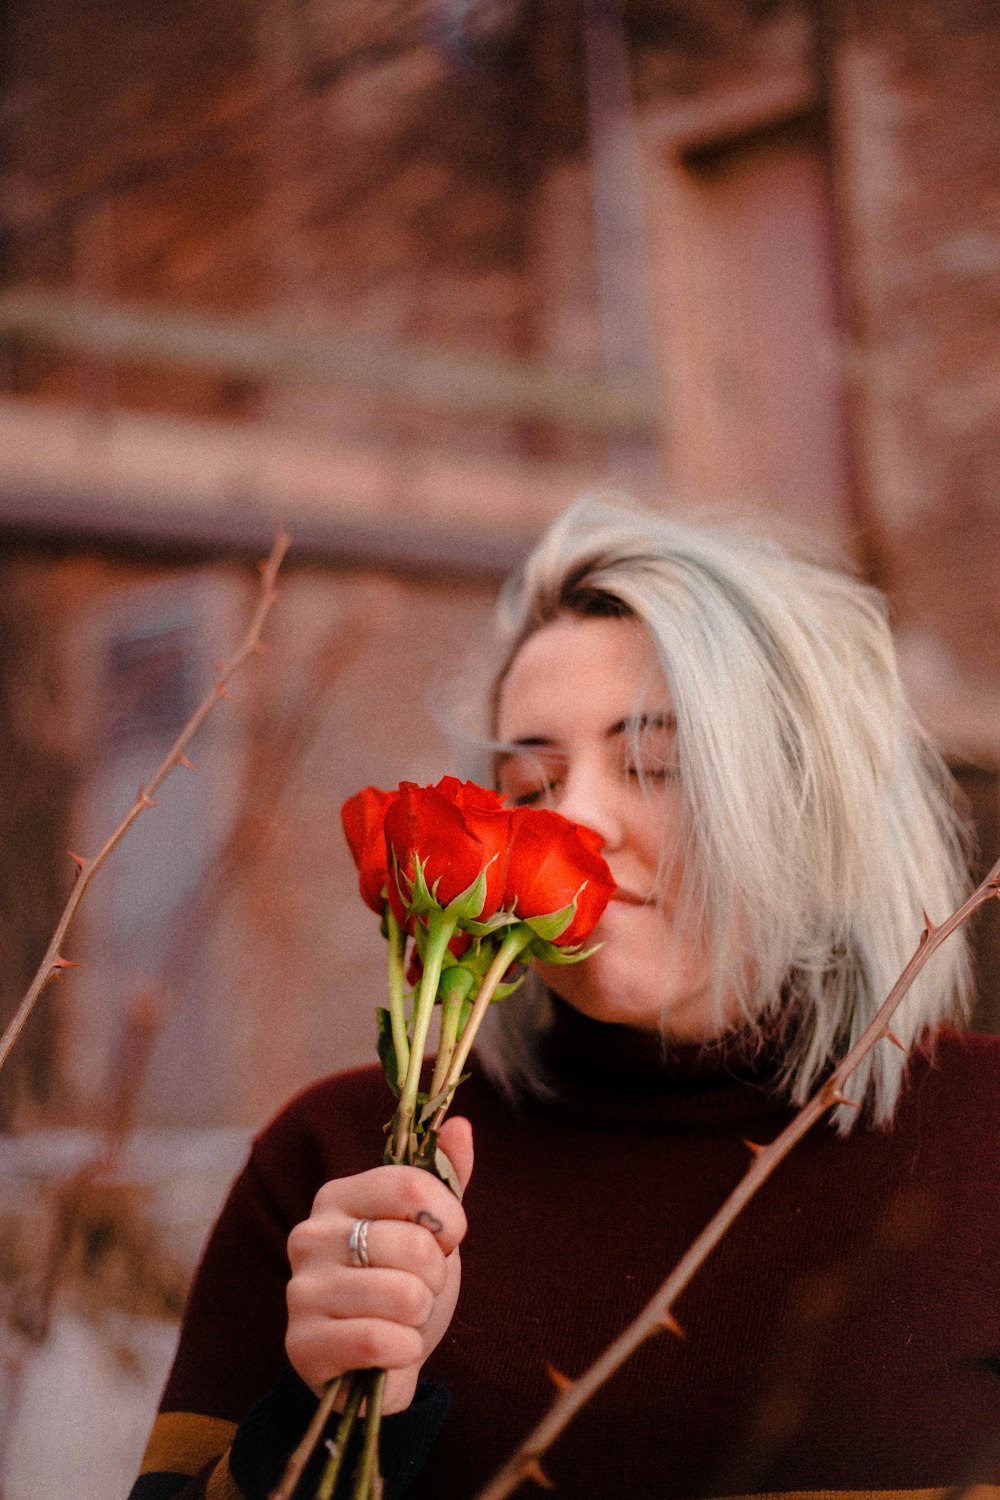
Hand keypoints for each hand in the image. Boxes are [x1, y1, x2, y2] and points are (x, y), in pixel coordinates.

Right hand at [285, 1115, 473, 1413]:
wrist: (377, 1363)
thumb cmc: (404, 1284)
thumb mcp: (429, 1229)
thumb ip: (444, 1177)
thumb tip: (460, 1125)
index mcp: (338, 1196)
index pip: (410, 1185)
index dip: (447, 1217)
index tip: (448, 1239)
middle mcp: (310, 1235)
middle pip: (413, 1245)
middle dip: (436, 1276)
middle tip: (420, 1289)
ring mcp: (300, 1290)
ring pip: (403, 1295)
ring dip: (420, 1316)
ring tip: (402, 1318)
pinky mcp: (302, 1345)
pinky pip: (379, 1341)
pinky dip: (404, 1351)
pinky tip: (391, 1350)